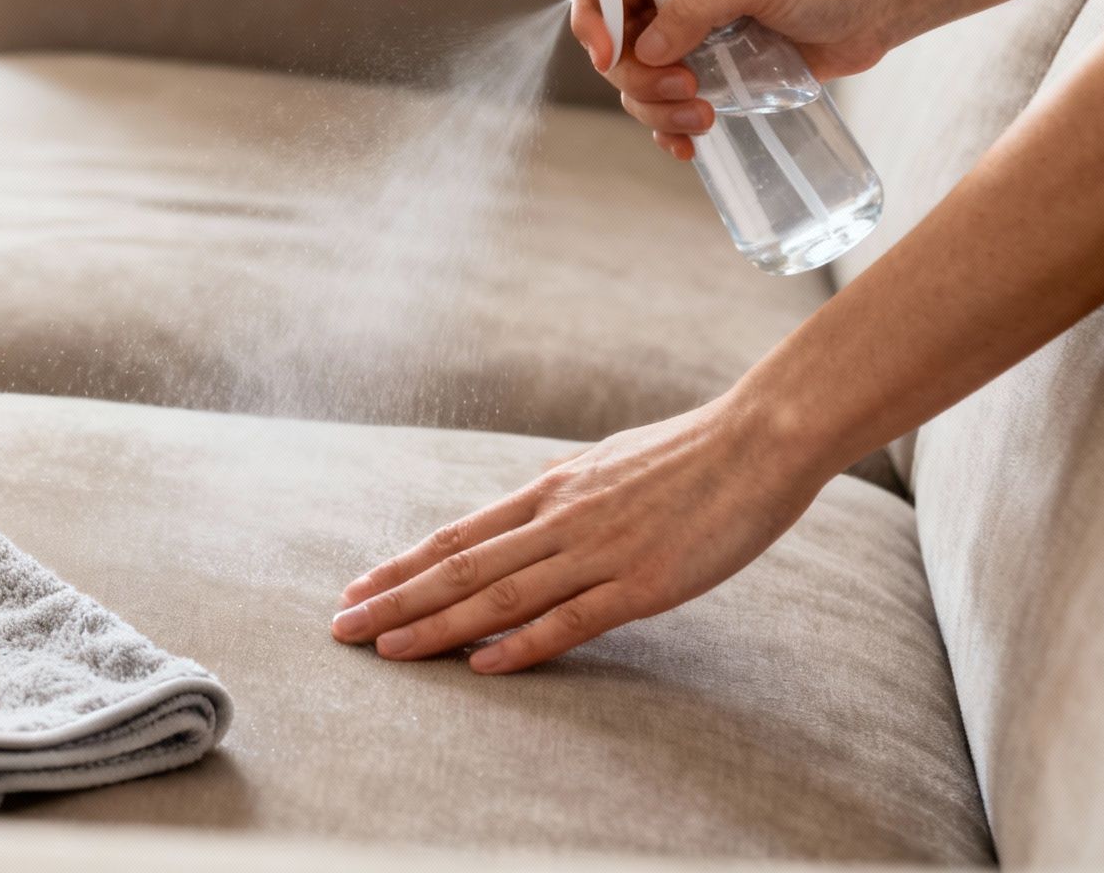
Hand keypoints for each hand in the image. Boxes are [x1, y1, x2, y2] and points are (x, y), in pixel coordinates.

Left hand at [329, 398, 830, 672]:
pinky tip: (479, 665)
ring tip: (385, 650)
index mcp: (552, 490)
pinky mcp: (642, 583)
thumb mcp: (610, 464)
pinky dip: (520, 644)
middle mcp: (560, 519)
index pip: (459, 534)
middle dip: (395, 600)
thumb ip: (568, 495)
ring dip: (435, 626)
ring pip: (498, 595)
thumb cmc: (693, 452)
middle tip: (342, 629)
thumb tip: (533, 512)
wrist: (762, 439)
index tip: (358, 587)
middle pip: (460, 566)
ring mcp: (599, 551)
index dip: (403, 564)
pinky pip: (570, 620)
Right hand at [571, 0, 905, 159]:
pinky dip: (670, 131)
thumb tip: (648, 49)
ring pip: (641, 85)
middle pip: (619, 46)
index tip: (607, 55)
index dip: (594, 19)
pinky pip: (670, 110)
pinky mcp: (717, 77)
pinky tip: (689, 146)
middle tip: (683, 88)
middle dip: (639, 78)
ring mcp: (694, 41)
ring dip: (657, 110)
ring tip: (703, 117)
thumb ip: (699, 6)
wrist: (881, 5)